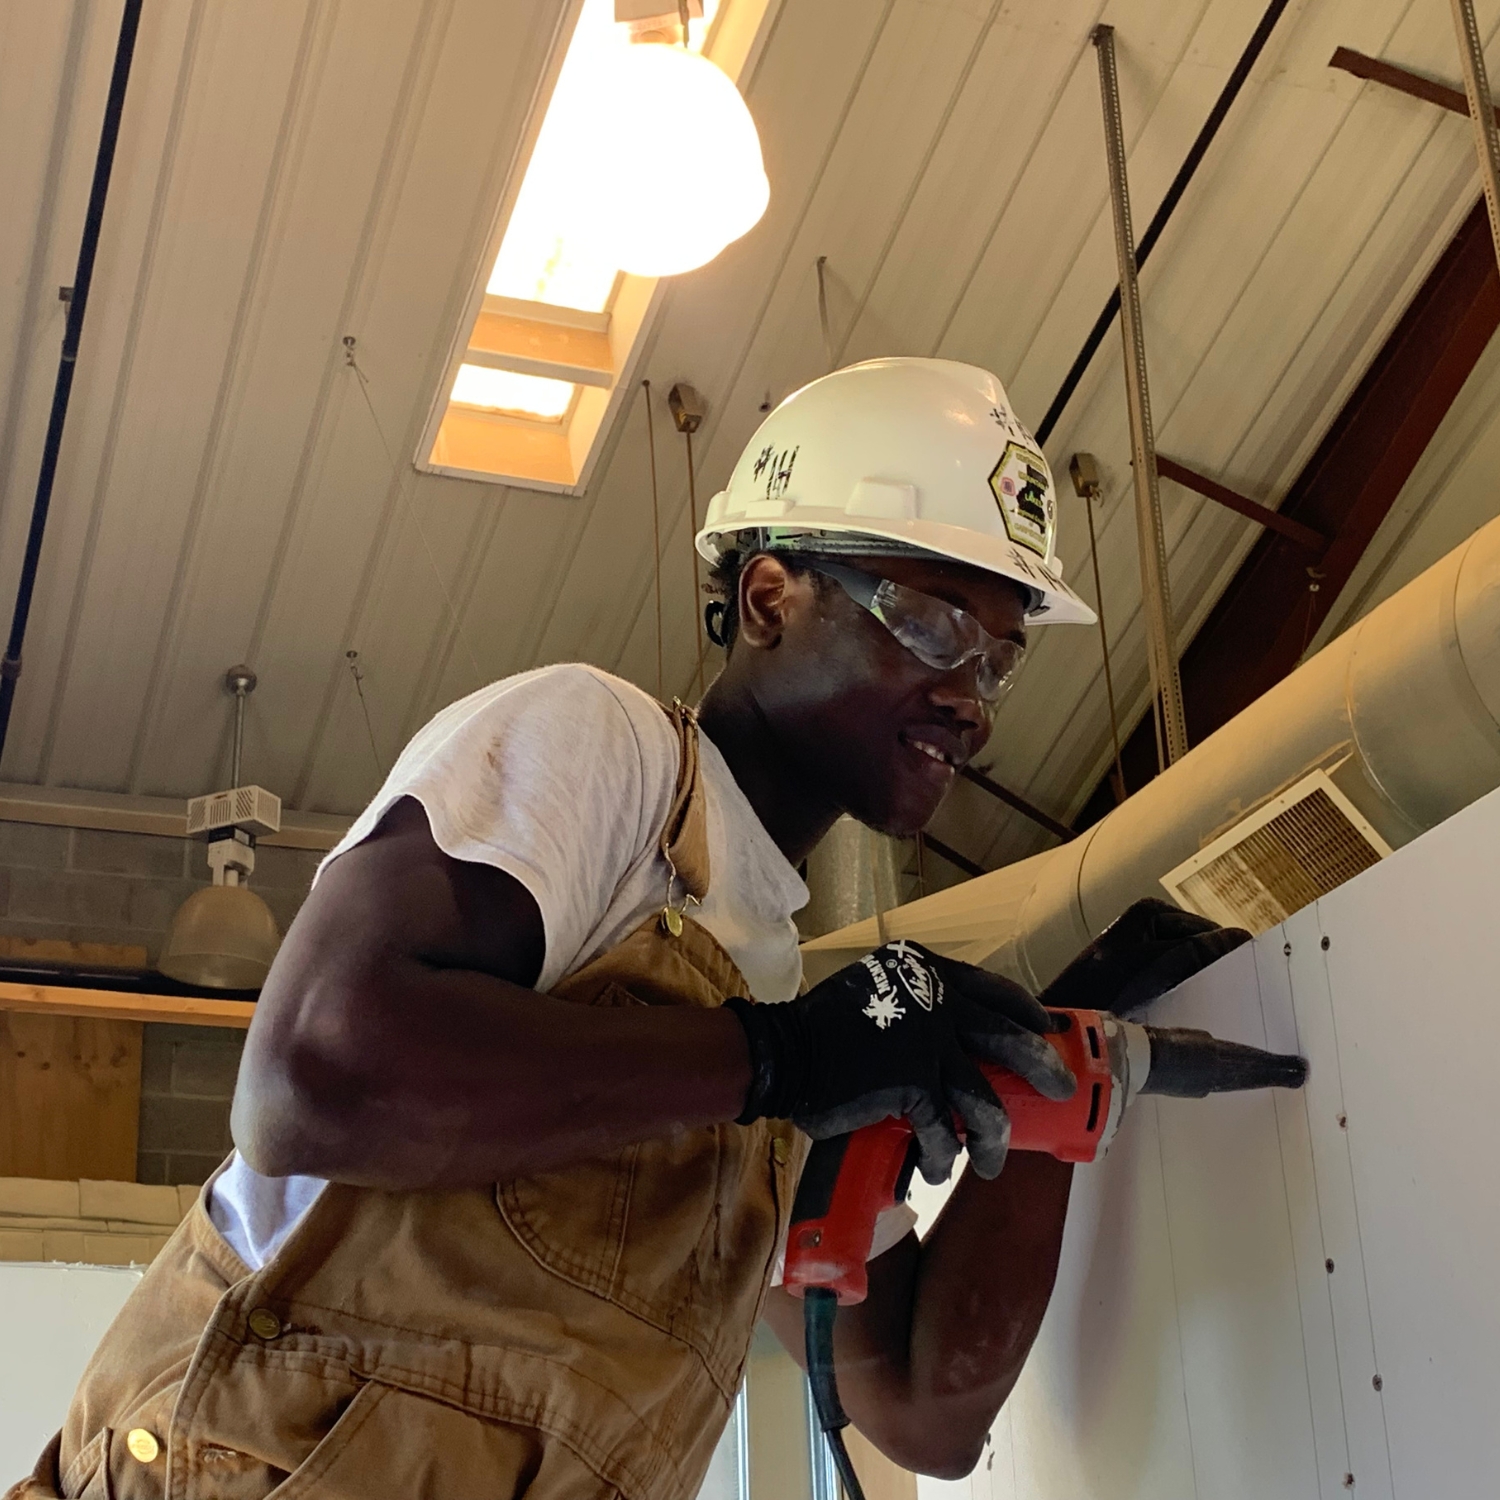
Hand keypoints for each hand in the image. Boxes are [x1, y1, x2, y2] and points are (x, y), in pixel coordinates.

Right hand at [725, 941, 1074, 1183]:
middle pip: (1008, 1039)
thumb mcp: (880, 989)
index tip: (1047, 1028)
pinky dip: (941, 1156)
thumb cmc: (826, 1026)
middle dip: (1043, 1067)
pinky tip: (935, 1170)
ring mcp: (927, 1045)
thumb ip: (917, 1004)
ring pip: (984, 1100)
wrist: (786, 1051)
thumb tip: (953, 1042)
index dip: (1026, 1012)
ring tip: (993, 1160)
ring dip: (993, 1136)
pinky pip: (941, 1131)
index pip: (994, 990)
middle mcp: (936, 1002)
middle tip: (1062, 1088)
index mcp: (928, 973)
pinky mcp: (912, 1087)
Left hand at [1039, 898, 1250, 1018]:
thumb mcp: (1152, 967)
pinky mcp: (1142, 977)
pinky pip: (1177, 984)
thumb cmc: (1100, 991)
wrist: (1063, 1026)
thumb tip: (1241, 937)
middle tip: (1245, 1002)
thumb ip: (1194, 952)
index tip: (1258, 981)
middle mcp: (1149, 925)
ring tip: (1225, 1012)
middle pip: (1202, 949)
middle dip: (1219, 973)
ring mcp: (1146, 951)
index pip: (1209, 931)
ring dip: (1206, 989)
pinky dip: (1188, 998)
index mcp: (1151, 913)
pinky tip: (1197, 1018)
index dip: (1231, 955)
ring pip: (1192, 969)